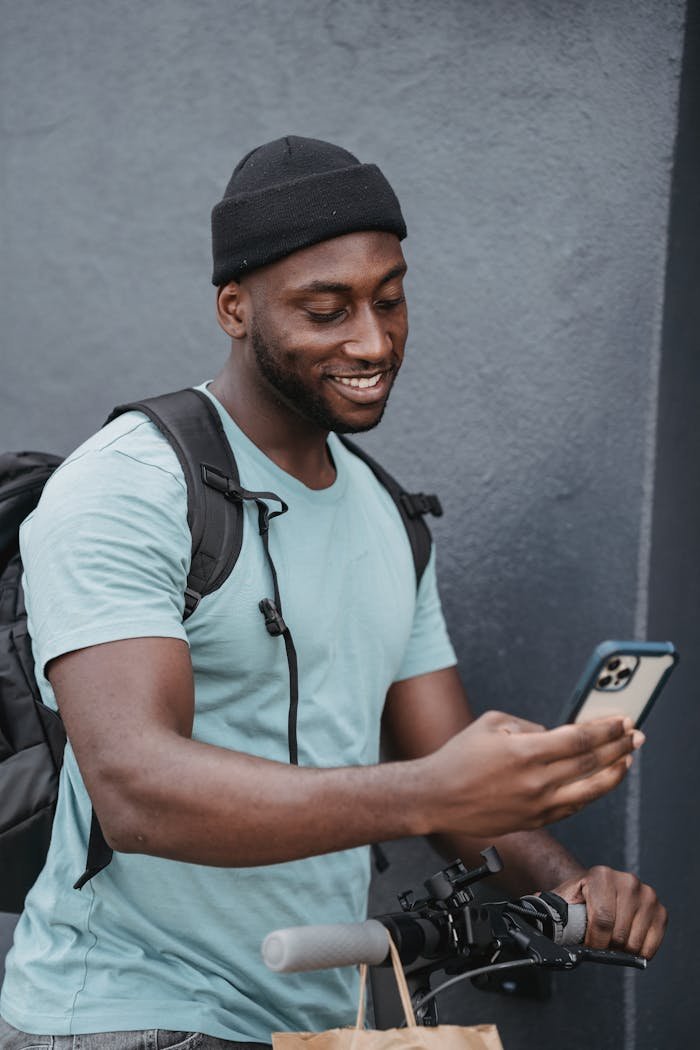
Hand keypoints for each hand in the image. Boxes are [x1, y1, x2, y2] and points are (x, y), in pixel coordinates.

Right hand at [420, 711, 641, 838]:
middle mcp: (535, 781)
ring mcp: (536, 806)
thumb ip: (528, 726)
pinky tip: (599, 783)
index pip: (578, 739)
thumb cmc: (458, 757)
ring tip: (627, 761)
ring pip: (588, 791)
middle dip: (618, 748)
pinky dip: (590, 794)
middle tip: (634, 736)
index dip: (605, 730)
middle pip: (590, 764)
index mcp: (525, 752)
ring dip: (613, 774)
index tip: (621, 720)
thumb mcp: (491, 723)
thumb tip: (554, 735)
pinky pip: (571, 808)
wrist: (435, 798)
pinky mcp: (533, 821)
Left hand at [552, 865, 667, 957]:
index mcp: (601, 875)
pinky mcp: (660, 910)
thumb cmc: (580, 897)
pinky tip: (627, 940)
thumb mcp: (563, 898)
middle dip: (606, 945)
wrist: (598, 888)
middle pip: (619, 933)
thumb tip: (531, 916)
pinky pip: (651, 944)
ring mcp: (647, 895)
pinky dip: (639, 950)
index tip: (588, 946)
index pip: (602, 920)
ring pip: (634, 942)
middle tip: (598, 941)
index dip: (594, 940)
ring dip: (621, 948)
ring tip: (611, 938)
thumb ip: (548, 907)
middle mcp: (628, 881)